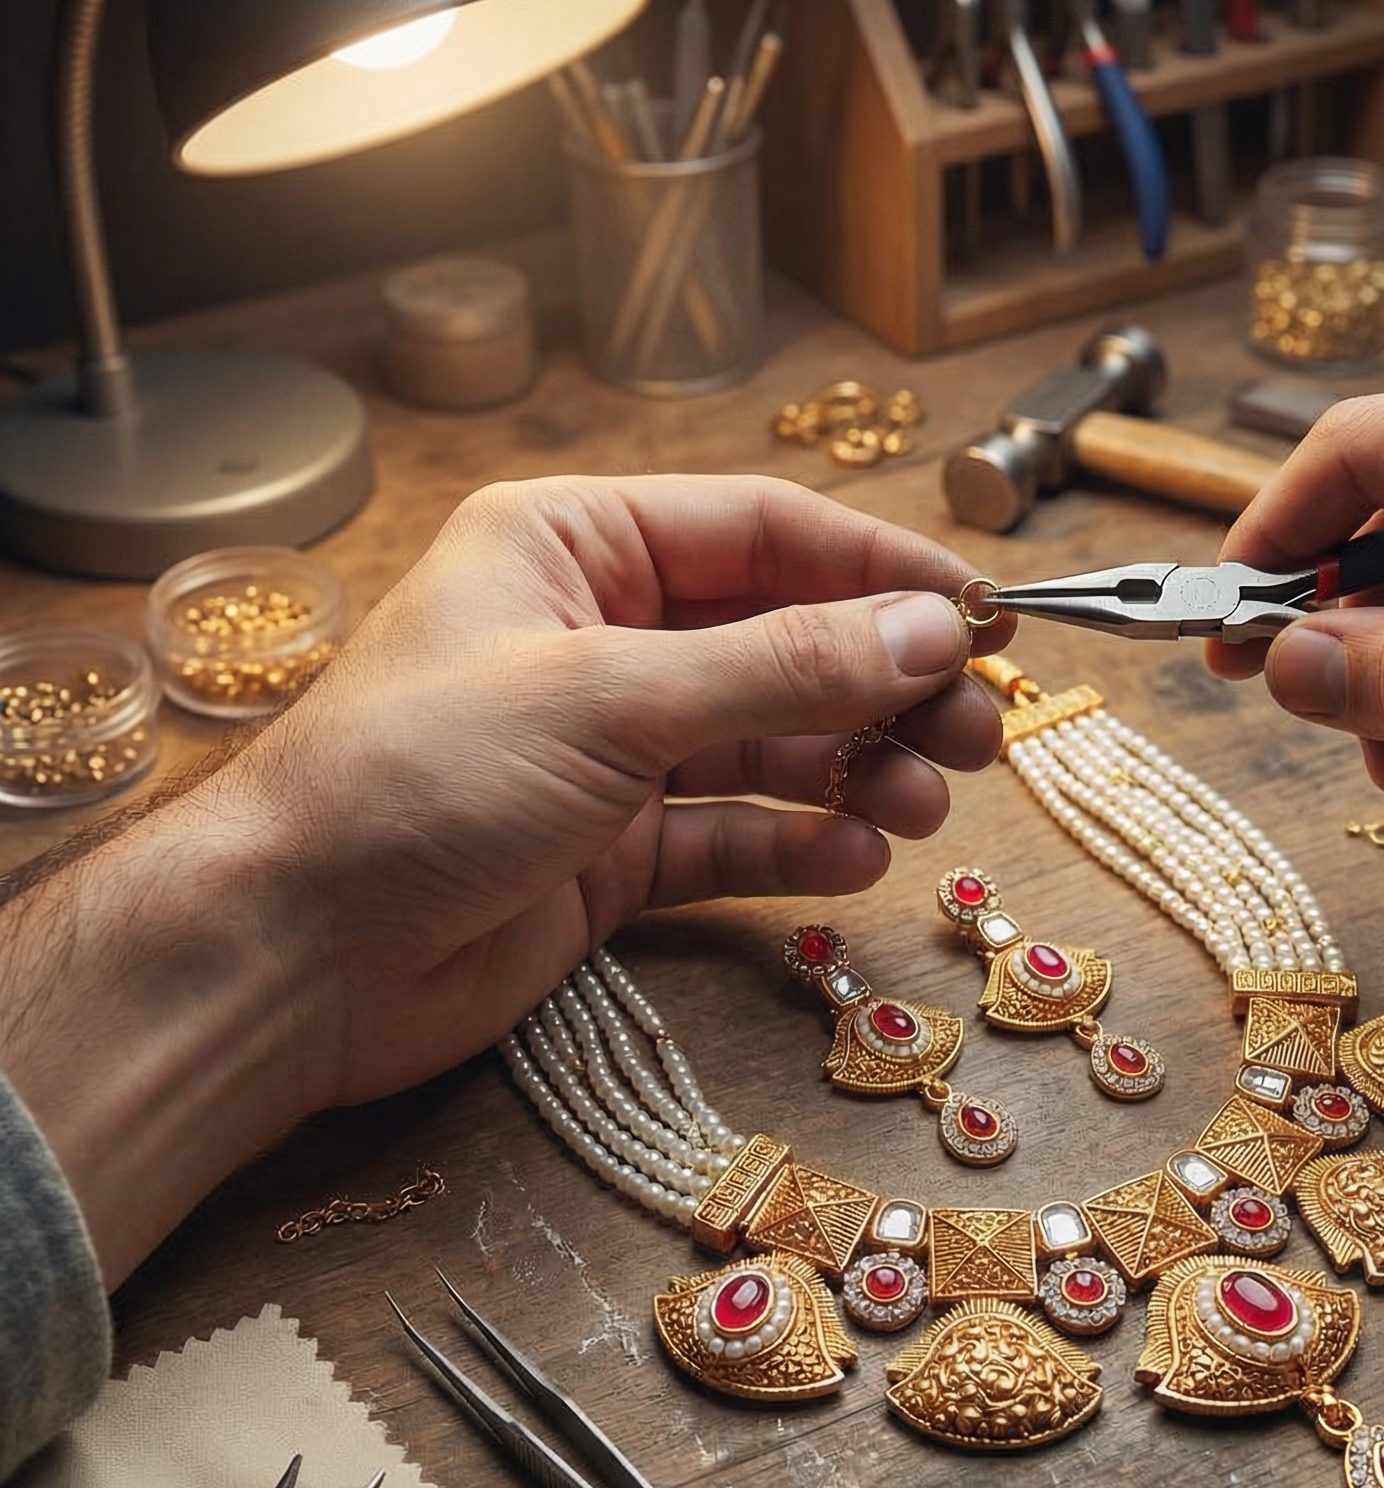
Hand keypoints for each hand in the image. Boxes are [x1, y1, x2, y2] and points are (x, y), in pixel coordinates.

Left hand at [0, 475, 1005, 1282]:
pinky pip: (732, 833)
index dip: (880, 574)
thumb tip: (931, 633)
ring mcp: (609, 750)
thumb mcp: (611, 698)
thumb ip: (781, 667)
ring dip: (856, 769)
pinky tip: (856, 858)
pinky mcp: (613, 853)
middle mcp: (601, 636)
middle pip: (783, 640)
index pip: (764, 532)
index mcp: (575, 545)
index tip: (981, 619)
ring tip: (927, 805)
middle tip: (978, 733)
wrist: (298, 955)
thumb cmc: (420, 781)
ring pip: (770, 743)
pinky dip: (798, 844)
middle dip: (883, 684)